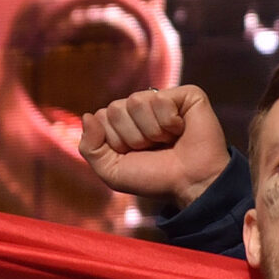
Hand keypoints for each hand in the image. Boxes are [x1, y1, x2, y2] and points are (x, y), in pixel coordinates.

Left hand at [78, 86, 230, 206]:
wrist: (190, 184)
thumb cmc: (155, 178)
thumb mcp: (112, 172)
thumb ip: (90, 147)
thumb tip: (88, 115)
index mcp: (123, 122)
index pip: (101, 117)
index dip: (116, 142)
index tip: (136, 155)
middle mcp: (141, 108)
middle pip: (116, 108)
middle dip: (133, 137)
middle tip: (154, 149)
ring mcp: (163, 99)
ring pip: (136, 101)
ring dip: (151, 131)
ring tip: (168, 141)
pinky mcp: (186, 95)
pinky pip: (160, 99)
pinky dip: (169, 122)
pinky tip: (181, 130)